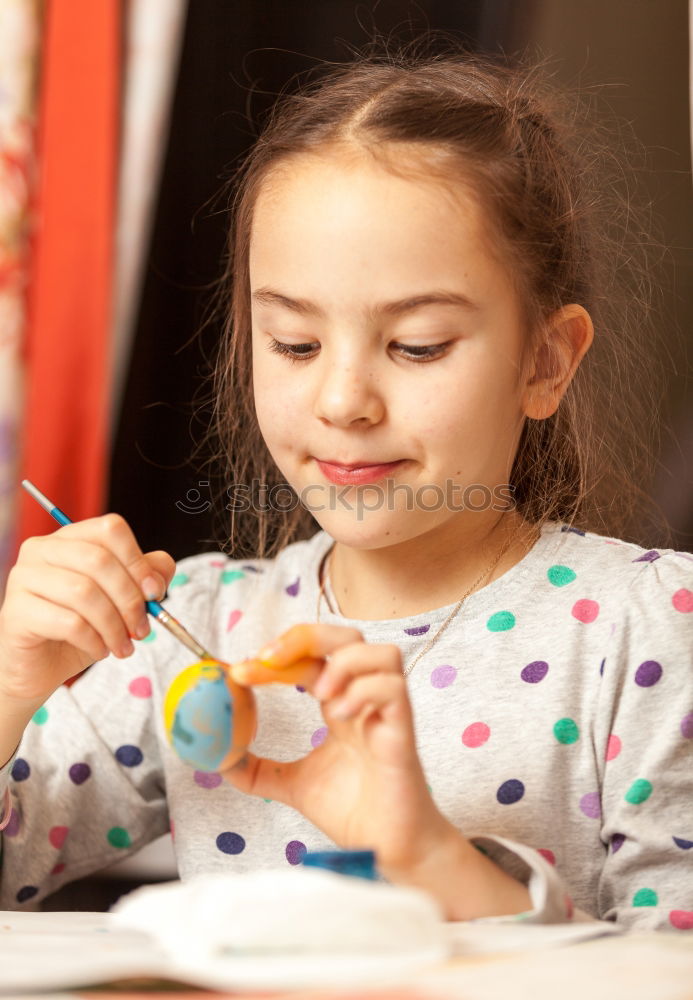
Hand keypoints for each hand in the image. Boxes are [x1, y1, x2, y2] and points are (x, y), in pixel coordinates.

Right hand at [0, 514, 174, 705]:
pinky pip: (68, 622)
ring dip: (114, 626)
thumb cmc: (79, 628)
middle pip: (99, 560)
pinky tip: (99, 650)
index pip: (110, 529)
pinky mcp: (17, 611)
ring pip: (84, 592)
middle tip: (142, 630)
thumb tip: (159, 575)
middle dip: (130, 600)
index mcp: (70, 538)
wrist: (40, 666)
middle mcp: (42, 549)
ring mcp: (24, 577)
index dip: (138, 561)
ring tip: (122, 646)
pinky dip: (94, 640)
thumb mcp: (119, 601)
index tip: (154, 593)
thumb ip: (144, 579)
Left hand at [225, 624, 452, 873]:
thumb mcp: (291, 785)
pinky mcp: (403, 733)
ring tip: (318, 693)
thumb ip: (257, 770)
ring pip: (383, 652)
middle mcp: (365, 701)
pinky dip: (364, 691)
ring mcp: (388, 713)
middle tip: (269, 659)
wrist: (387, 850)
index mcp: (340, 706)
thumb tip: (219, 757)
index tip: (238, 671)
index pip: (311, 658)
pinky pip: (394, 688)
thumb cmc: (353, 812)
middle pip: (350, 637)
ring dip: (343, 661)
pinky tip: (341, 715)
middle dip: (306, 637)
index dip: (275, 656)